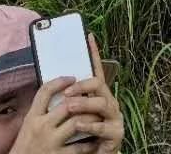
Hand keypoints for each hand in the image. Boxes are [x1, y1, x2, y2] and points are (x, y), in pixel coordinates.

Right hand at [10, 78, 96, 151]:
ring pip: (77, 123)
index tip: (72, 78)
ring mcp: (51, 142)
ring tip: (98, 116)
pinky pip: (79, 147)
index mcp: (32, 117)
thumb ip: (40, 112)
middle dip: (83, 101)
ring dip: (90, 118)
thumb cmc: (25, 147)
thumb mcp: (27, 126)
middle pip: (66, 105)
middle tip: (93, 98)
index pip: (45, 91)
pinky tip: (94, 139)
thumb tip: (56, 96)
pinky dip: (90, 142)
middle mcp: (41, 127)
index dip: (60, 82)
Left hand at [70, 34, 123, 152]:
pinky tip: (78, 124)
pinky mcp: (116, 133)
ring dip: (84, 104)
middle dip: (82, 86)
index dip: (94, 53)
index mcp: (99, 95)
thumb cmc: (82, 134)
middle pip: (98, 85)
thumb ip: (70, 99)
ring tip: (69, 107)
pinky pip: (102, 127)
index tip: (88, 36)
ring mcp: (114, 117)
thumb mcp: (76, 114)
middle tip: (67, 92)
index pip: (97, 70)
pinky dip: (89, 125)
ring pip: (101, 104)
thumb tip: (54, 83)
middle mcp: (109, 102)